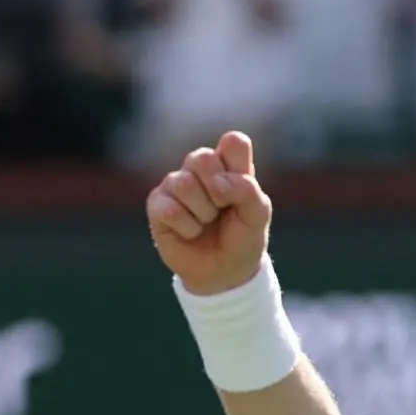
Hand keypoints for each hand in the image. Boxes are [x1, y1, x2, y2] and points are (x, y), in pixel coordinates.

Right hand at [146, 131, 271, 296]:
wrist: (225, 272)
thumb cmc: (243, 238)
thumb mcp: (258, 215)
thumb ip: (247, 191)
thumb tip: (216, 183)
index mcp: (229, 163)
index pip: (234, 142)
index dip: (238, 167)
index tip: (242, 191)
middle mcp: (200, 168)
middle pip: (202, 158)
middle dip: (218, 192)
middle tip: (222, 210)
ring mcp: (176, 183)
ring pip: (184, 183)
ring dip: (203, 213)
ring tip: (206, 222)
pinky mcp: (157, 204)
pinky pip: (170, 208)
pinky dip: (188, 227)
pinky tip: (191, 233)